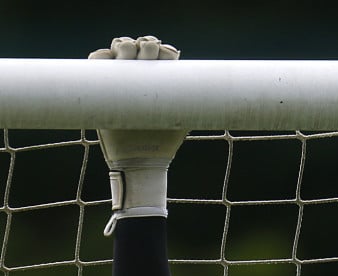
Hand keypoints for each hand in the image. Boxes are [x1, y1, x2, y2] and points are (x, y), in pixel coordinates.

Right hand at [89, 36, 188, 234]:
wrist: (140, 159)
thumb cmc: (165, 141)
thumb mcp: (184, 119)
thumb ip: (200, 107)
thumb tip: (232, 102)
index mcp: (162, 80)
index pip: (164, 53)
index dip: (165, 50)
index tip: (167, 57)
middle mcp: (141, 74)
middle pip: (142, 45)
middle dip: (145, 46)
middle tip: (146, 58)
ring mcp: (120, 78)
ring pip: (119, 47)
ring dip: (124, 46)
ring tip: (127, 58)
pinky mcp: (100, 85)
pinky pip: (96, 60)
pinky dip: (101, 55)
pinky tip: (110, 61)